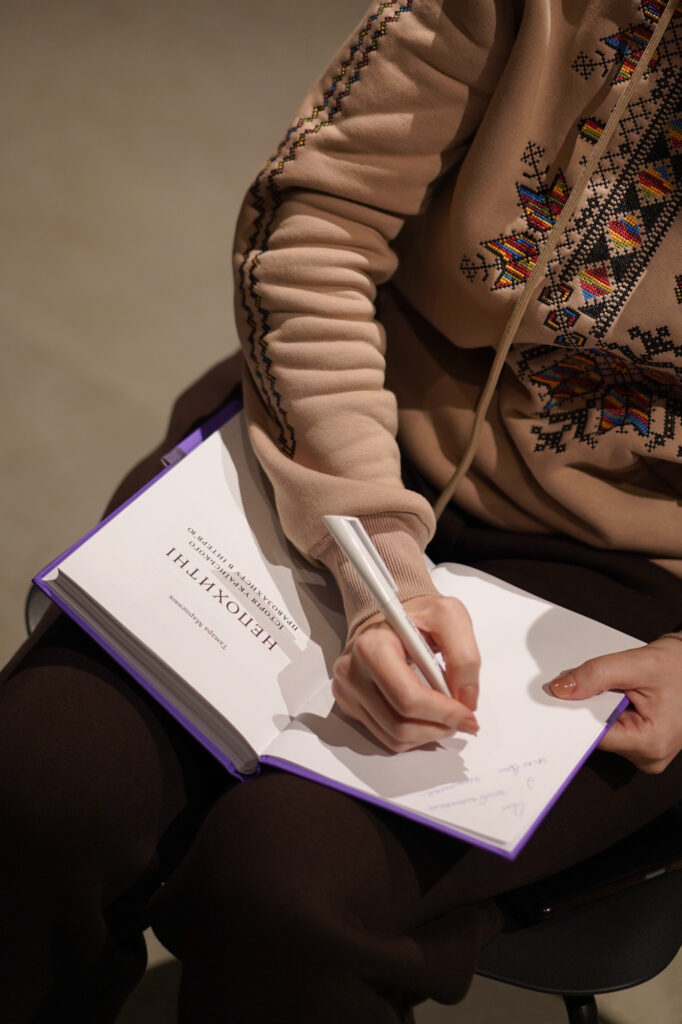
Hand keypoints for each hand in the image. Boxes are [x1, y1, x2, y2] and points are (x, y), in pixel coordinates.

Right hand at [331, 594, 479, 751]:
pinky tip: (425, 717)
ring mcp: (347, 691)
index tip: (468, 715)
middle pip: (400, 723)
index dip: (444, 713)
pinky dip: (414, 735)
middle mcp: (351, 671)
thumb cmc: (418, 615)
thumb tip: (466, 700)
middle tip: (461, 719)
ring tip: (445, 716)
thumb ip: (465, 657)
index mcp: (372, 646)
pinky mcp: (349, 705)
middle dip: (439, 726)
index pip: (408, 697)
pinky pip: (385, 737)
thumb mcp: (449, 617)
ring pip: (394, 737)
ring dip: (428, 734)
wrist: (390, 618)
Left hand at [549, 636, 681, 773]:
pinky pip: (612, 728)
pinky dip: (607, 710)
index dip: (574, 715)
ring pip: (603, 730)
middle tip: (583, 684)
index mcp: (651, 744)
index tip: (557, 699)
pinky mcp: (642, 743)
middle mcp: (648, 756)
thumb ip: (596, 675)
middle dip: (587, 708)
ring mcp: (645, 753)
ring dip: (598, 708)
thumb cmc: (678, 666)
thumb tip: (560, 689)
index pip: (595, 735)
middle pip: (597, 734)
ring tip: (612, 687)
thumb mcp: (638, 663)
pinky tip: (614, 694)